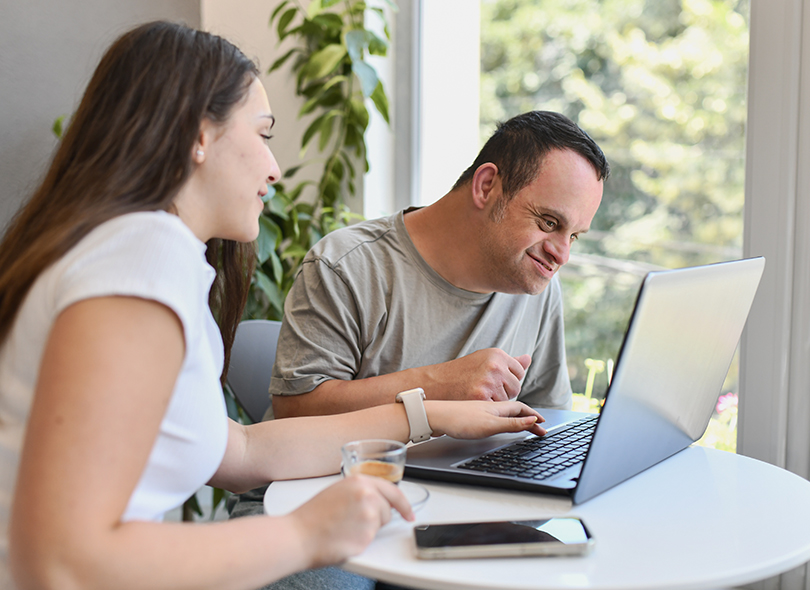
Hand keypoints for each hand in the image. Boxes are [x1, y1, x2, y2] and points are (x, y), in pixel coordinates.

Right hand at [285, 474, 413, 567]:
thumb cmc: (313, 516)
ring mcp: (369, 516)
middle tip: (354, 522)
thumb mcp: (338, 491)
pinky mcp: (367, 536)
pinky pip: (372, 540)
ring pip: (381, 526)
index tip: (409, 513)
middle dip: (377, 518)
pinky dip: (361, 541)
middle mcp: (367, 495)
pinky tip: (345, 537)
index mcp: (359, 481)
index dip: (403, 504)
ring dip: (368, 529)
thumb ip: (361, 491)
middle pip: (388, 510)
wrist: (299, 535)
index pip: (393, 490)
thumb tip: (377, 499)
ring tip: (345, 528)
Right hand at [423, 348, 531, 400]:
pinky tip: (477, 401)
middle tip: (487, 389)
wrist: (438, 383)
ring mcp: (489, 381)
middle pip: (516, 387)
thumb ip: (509, 362)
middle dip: (505, 391)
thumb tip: (527, 359)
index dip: (508, 379)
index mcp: (497, 355)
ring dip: (497, 401)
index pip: (519, 371)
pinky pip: (497, 407)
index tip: (496, 381)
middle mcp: (495, 366)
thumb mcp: (485, 359)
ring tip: (480, 394)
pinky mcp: (482, 396)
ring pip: (508, 399)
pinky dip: (490, 407)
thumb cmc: (460, 372)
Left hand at [425, 400, 546, 438]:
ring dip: (517, 417)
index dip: (534, 417)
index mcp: (497, 407)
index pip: (522, 410)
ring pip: (504, 412)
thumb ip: (511, 424)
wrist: (434, 417)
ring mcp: (481, 410)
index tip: (544, 424)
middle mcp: (490, 406)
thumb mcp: (490, 425)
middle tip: (538, 428)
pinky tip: (498, 424)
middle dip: (529, 417)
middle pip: (515, 410)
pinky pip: (494, 416)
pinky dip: (504, 420)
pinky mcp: (472, 416)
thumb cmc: (459, 419)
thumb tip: (532, 421)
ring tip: (524, 425)